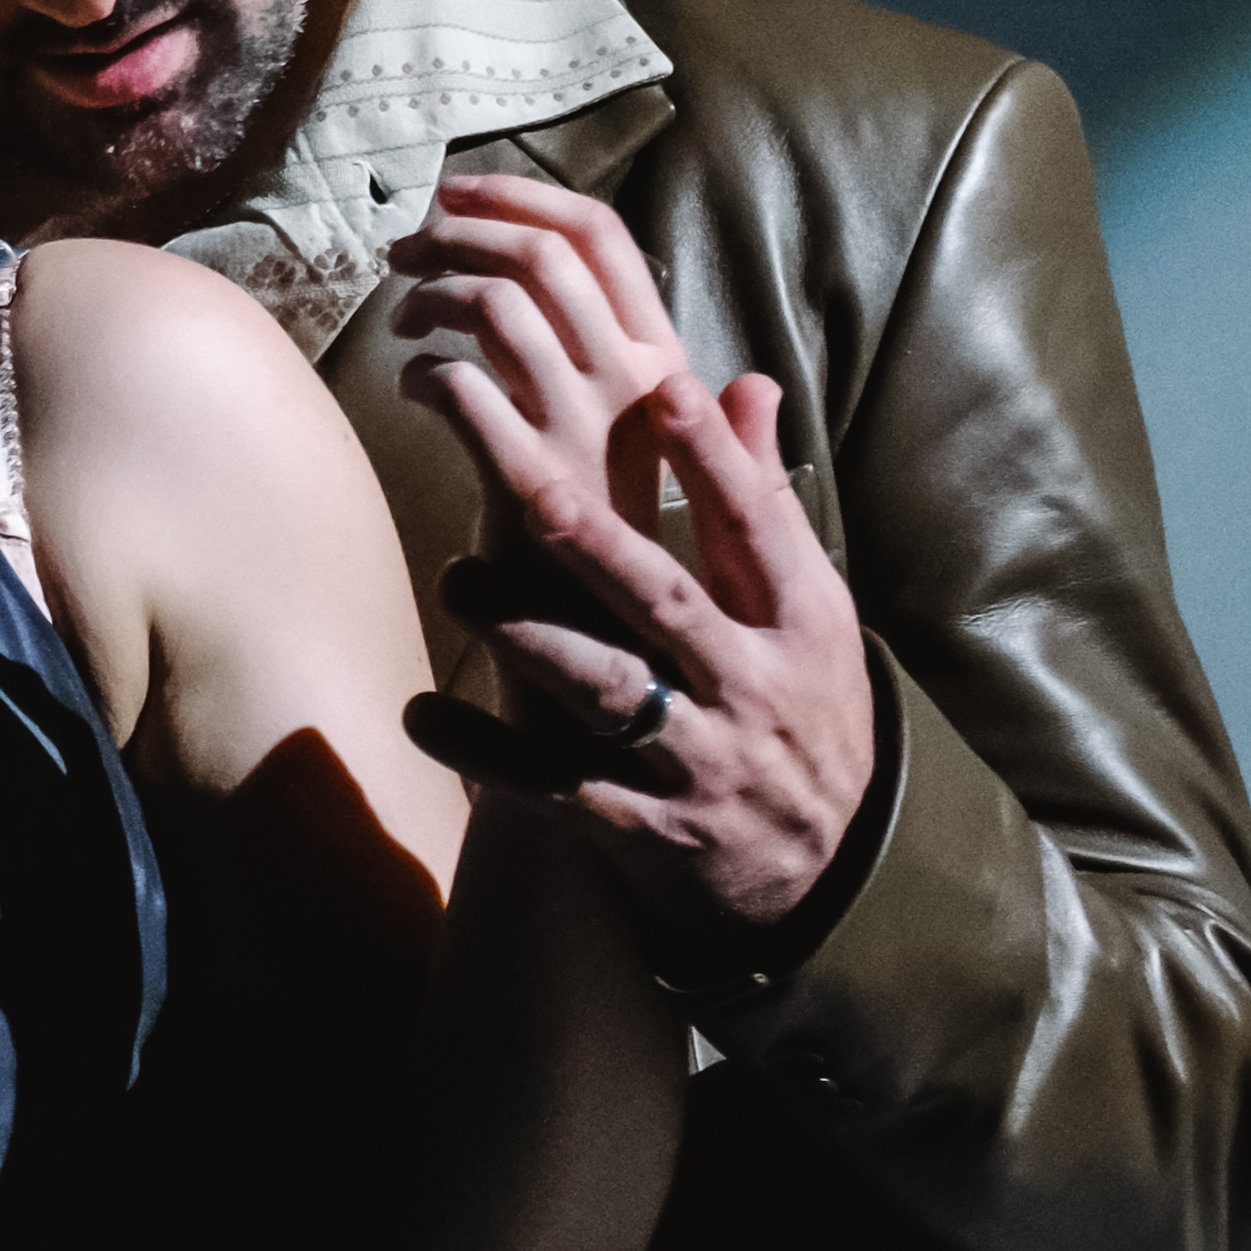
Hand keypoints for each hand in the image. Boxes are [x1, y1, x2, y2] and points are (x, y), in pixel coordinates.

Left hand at [388, 174, 877, 944]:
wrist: (829, 869)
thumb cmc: (800, 703)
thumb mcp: (805, 608)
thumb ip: (761, 500)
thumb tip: (741, 381)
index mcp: (797, 621)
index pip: (757, 526)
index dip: (714, 460)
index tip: (666, 385)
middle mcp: (750, 686)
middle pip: (666, 602)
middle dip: (598, 543)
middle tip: (524, 482)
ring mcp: (698, 763)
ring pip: (607, 693)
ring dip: (530, 640)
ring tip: (460, 584)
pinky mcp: (645, 830)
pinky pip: (554, 790)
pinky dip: (486, 755)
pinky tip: (421, 715)